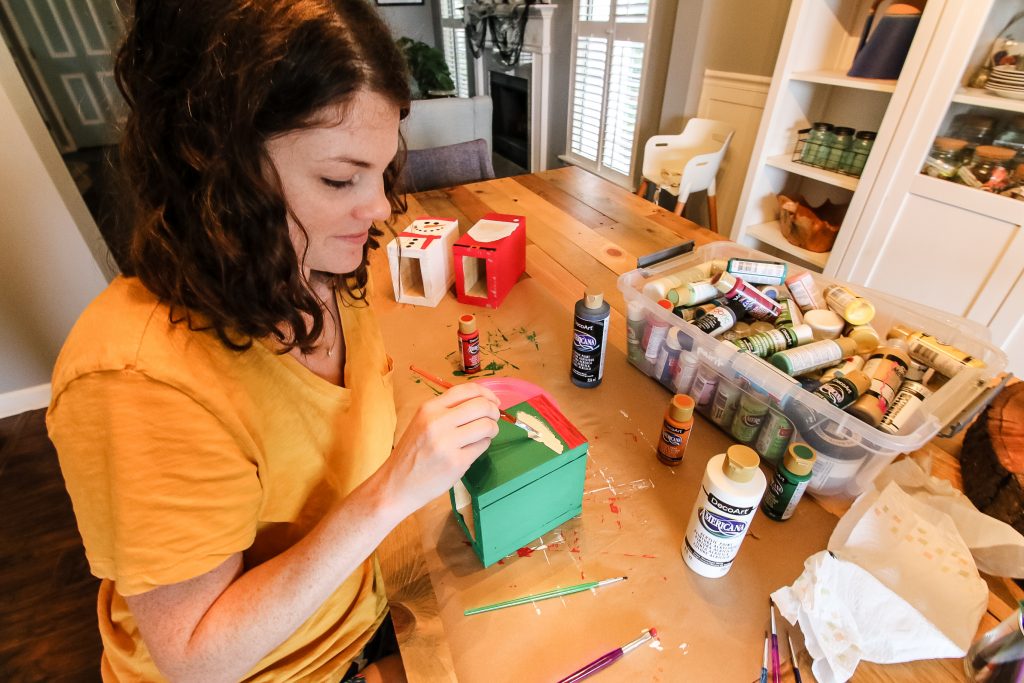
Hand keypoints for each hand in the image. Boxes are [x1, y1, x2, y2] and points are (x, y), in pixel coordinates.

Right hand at [385, 382, 499, 512]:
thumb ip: (447, 410)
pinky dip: (483, 445)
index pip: (467, 390)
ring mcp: (448, 443)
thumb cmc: (412, 452)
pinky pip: (482, 446)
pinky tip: (473, 449)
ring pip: (487, 426)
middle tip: (493, 419)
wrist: (397, 483)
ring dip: (492, 429)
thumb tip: (481, 401)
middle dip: (494, 412)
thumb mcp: (422, 422)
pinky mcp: (457, 463)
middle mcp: (438, 422)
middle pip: (481, 406)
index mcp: (429, 408)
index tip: (493, 401)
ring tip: (485, 435)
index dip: (486, 393)